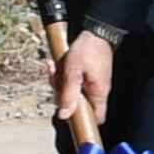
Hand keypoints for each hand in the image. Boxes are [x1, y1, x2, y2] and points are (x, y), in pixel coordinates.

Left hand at [50, 23, 116, 143]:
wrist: (97, 31)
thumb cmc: (87, 49)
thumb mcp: (73, 72)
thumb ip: (68, 94)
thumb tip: (63, 115)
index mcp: (98, 92)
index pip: (96, 118)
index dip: (84, 122)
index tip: (70, 117)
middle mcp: (98, 90)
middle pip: (78, 103)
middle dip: (62, 93)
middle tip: (55, 78)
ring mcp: (94, 83)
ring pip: (73, 91)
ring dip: (61, 81)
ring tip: (55, 66)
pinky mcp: (89, 75)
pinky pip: (74, 81)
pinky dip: (65, 75)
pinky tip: (59, 65)